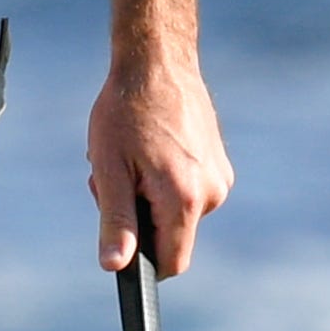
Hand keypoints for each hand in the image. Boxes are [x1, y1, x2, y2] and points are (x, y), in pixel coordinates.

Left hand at [88, 0, 234, 274]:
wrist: (157, 64)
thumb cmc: (125, 112)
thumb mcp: (109, 169)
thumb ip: (116, 221)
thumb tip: (115, 266)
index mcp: (185, 198)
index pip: (171, 263)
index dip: (143, 264)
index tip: (121, 244)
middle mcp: (212, 193)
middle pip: (171, 236)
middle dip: (138, 218)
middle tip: (115, 177)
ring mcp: (220, 178)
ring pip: (177, 213)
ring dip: (148, 197)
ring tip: (132, 158)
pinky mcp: (220, 166)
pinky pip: (188, 192)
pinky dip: (164, 181)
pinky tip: (150, 150)